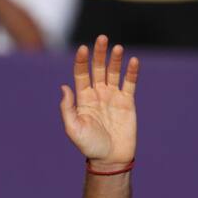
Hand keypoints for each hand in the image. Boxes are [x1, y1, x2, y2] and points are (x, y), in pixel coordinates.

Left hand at [59, 35, 138, 168]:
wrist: (110, 159)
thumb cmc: (89, 146)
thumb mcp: (73, 128)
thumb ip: (67, 108)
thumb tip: (64, 87)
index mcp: (83, 98)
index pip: (81, 74)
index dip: (82, 61)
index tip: (83, 49)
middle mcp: (98, 94)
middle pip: (98, 68)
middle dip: (99, 53)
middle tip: (102, 38)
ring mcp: (113, 97)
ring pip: (114, 72)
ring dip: (115, 59)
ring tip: (117, 48)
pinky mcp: (127, 102)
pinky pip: (130, 83)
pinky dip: (132, 72)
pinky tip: (133, 61)